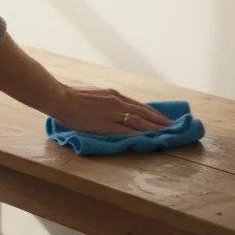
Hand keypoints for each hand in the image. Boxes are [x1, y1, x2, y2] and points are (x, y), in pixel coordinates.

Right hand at [48, 86, 175, 135]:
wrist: (61, 98)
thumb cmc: (72, 97)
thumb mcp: (95, 95)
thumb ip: (107, 101)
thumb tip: (115, 108)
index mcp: (115, 95)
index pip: (139, 105)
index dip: (153, 113)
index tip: (163, 118)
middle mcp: (117, 102)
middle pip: (144, 112)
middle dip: (160, 120)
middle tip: (173, 126)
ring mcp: (112, 113)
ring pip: (139, 121)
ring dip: (154, 128)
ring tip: (166, 133)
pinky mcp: (105, 124)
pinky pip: (126, 131)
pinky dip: (138, 135)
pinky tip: (147, 139)